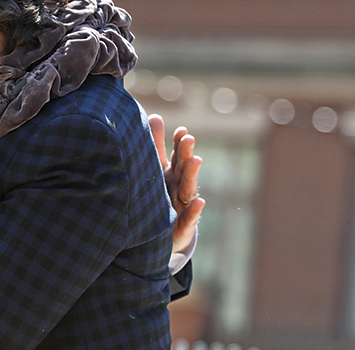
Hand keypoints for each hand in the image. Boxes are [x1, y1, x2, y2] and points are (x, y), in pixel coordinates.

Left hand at [149, 115, 204, 253]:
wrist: (162, 238)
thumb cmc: (161, 199)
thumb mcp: (158, 171)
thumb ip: (157, 146)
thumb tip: (154, 115)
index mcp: (172, 174)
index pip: (176, 157)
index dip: (178, 144)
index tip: (180, 130)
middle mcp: (179, 188)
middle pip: (182, 169)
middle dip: (185, 153)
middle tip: (187, 138)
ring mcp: (182, 206)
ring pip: (187, 189)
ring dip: (191, 174)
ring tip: (196, 160)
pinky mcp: (183, 226)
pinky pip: (189, 218)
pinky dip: (195, 210)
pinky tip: (199, 202)